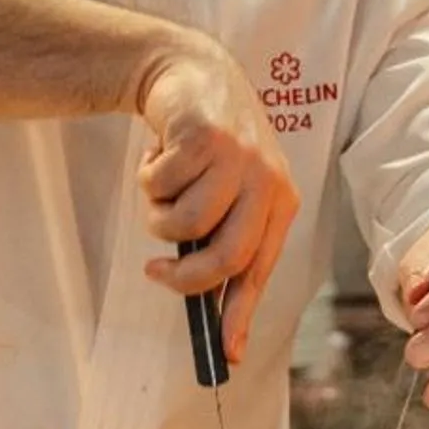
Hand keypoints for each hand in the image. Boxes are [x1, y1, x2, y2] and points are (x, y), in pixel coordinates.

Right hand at [136, 34, 300, 363]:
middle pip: (225, 257)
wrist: (193, 74)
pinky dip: (148, 178)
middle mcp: (267, 181)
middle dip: (183, 277)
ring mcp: (238, 158)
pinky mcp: (204, 136)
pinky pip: (159, 186)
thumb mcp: (229, 192)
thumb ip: (222, 241)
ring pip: (184, 224)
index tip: (225, 354)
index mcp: (280, 202)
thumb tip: (214, 318)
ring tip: (162, 190)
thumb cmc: (210, 146)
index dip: (241, 315)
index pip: (260, 269)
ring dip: (158, 215)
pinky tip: (161, 152)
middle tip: (155, 271)